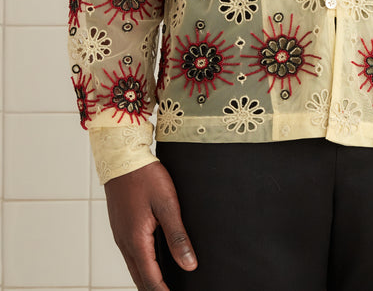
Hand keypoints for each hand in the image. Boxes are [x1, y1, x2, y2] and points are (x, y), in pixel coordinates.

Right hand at [104, 161, 196, 290]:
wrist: (122, 157)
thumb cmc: (146, 177)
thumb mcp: (167, 204)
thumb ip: (177, 236)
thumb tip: (188, 265)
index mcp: (136, 241)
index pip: (151, 279)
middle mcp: (125, 242)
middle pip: (140, 278)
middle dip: (154, 290)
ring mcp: (120, 235)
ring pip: (134, 267)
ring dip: (148, 279)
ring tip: (164, 285)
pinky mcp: (120, 227)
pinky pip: (131, 255)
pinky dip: (142, 266)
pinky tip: (152, 263)